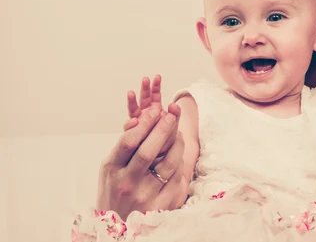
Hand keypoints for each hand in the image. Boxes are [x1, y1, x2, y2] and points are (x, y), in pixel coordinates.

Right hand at [96, 76, 184, 220]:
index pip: (128, 142)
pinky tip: (181, 154)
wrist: (118, 227)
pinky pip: (175, 179)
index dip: (144, 124)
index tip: (156, 111)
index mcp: (111, 169)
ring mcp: (143, 196)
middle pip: (148, 151)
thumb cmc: (116, 190)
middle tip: (172, 115)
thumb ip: (124, 146)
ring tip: (179, 133)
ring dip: (177, 144)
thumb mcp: (111, 169)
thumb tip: (138, 119)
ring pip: (167, 164)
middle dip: (162, 129)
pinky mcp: (159, 206)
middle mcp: (126, 182)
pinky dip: (180, 164)